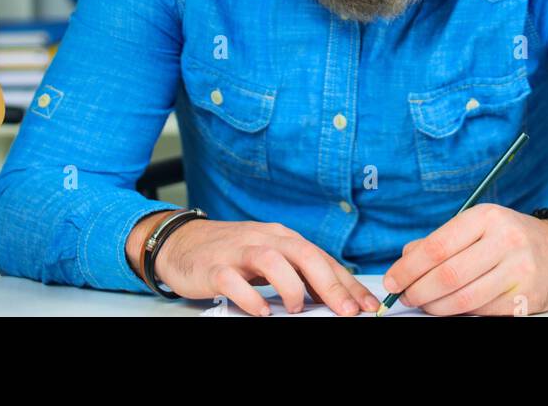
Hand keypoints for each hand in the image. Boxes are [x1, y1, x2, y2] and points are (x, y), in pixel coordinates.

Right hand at [141, 216, 381, 316]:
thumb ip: (297, 271)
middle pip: (304, 255)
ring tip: (298, 308)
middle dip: (330, 284)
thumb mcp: (268, 256)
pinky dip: (250, 297)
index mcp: (282, 237)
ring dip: (291, 286)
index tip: (366, 305)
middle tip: (346, 310)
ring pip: (271, 260)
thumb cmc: (229, 251)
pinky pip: (233, 280)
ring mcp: (238, 251)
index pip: (322, 258)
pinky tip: (261, 311)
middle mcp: (264, 239)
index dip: (346, 283)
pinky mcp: (214, 267)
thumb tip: (333, 296)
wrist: (181, 242)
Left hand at [381, 203, 547, 315]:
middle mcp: (505, 241)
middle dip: (419, 291)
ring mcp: (518, 271)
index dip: (409, 268)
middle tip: (406, 297)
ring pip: (464, 300)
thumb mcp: (477, 226)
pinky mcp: (526, 299)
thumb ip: (440, 241)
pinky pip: (483, 312)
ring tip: (425, 304)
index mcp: (487, 217)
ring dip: (436, 307)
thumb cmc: (510, 238)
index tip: (393, 281)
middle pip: (448, 276)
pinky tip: (452, 308)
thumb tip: (405, 260)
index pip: (438, 246)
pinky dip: (460, 314)